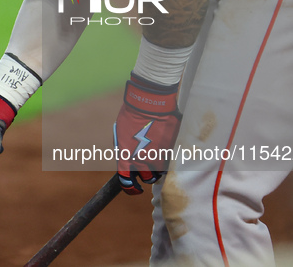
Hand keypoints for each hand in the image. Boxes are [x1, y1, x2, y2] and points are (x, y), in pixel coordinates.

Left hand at [114, 73, 181, 193]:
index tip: (134, 189)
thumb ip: (125, 149)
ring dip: (159, 168)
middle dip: (147, 175)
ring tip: (159, 157)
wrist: (149, 102)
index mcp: (125, 156)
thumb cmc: (132, 114)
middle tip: (149, 166)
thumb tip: (129, 159)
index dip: (130, 189)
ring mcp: (158, 156)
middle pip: (147, 179)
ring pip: (161, 172)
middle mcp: (141, 160)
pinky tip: (167, 150)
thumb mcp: (121, 133)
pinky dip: (170, 159)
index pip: (126, 182)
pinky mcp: (171, 150)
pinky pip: (171, 162)